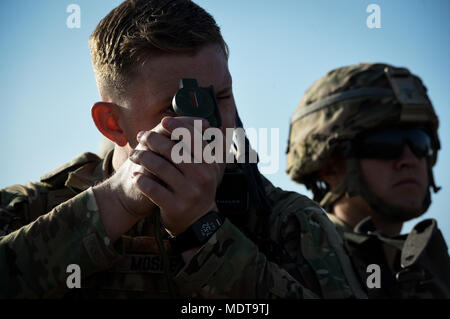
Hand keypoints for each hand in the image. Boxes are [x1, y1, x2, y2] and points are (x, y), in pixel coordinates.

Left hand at [129, 116, 223, 234]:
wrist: (198, 222)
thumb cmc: (197, 188)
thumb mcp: (207, 169)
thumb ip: (201, 147)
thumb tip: (194, 121)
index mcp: (210, 165)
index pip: (194, 139)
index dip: (178, 127)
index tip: (163, 122)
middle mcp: (202, 177)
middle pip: (173, 150)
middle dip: (153, 140)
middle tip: (141, 136)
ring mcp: (189, 193)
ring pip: (159, 167)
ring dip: (142, 157)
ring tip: (134, 154)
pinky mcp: (175, 206)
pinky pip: (151, 188)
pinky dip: (141, 179)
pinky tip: (136, 175)